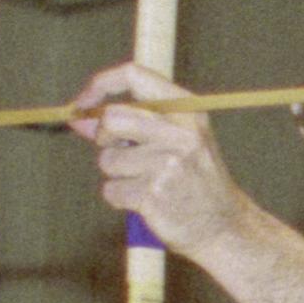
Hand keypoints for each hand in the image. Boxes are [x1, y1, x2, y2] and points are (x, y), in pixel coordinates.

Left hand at [65, 61, 260, 263]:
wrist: (224, 227)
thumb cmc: (196, 180)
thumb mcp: (176, 140)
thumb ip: (130, 124)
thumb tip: (79, 118)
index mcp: (188, 111)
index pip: (134, 75)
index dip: (101, 85)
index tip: (84, 103)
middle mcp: (180, 133)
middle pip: (112, 118)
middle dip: (104, 138)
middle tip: (120, 152)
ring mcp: (168, 164)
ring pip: (108, 159)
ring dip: (117, 174)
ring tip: (145, 182)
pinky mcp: (153, 194)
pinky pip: (111, 190)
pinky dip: (120, 198)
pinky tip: (145, 202)